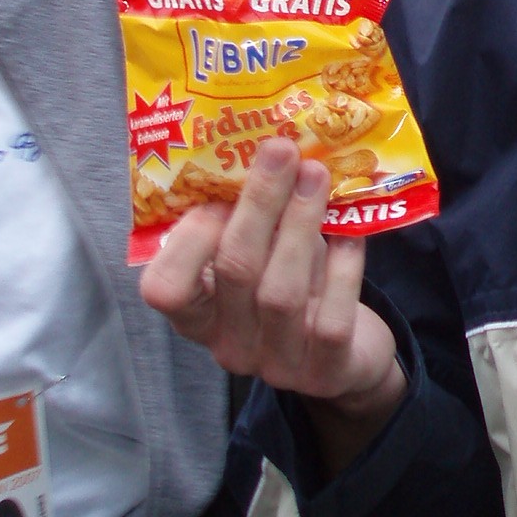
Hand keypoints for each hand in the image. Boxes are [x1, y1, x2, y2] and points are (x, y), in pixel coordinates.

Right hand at [140, 138, 406, 471]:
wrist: (351, 353)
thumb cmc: (295, 284)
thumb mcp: (264, 252)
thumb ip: (253, 216)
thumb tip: (265, 144)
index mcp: (198, 315)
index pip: (164, 289)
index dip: (190, 237)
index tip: (222, 187)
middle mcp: (229, 345)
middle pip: (233, 271)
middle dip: (259, 203)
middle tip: (282, 151)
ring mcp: (276, 363)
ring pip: (280, 294)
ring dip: (299, 224)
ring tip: (317, 175)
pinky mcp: (325, 373)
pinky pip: (331, 321)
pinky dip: (343, 271)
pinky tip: (352, 235)